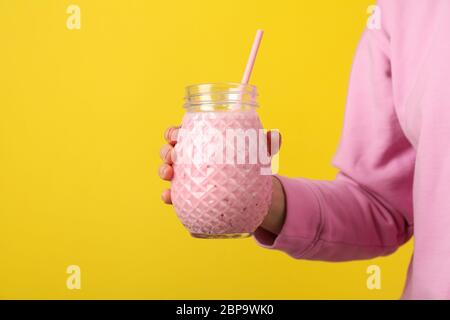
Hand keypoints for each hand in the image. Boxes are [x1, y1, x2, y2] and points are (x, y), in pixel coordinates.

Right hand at [159, 126, 285, 234]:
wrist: (248, 195)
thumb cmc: (246, 167)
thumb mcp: (256, 155)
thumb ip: (264, 145)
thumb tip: (276, 136)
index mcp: (201, 143)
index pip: (181, 133)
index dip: (174, 132)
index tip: (177, 134)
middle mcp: (190, 159)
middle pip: (169, 150)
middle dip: (166, 151)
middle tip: (173, 154)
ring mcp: (186, 178)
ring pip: (167, 171)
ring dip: (163, 170)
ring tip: (169, 173)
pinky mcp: (186, 196)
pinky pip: (172, 196)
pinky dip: (167, 196)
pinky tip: (169, 197)